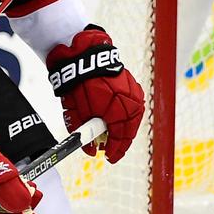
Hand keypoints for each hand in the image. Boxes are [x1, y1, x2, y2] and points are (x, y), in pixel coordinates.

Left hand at [47, 26, 144, 160]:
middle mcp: (133, 104)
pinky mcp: (133, 85)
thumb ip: (86, 135)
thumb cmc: (79, 84)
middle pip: (128, 130)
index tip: (108, 158)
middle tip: (106, 148)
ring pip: (130, 118)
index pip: (121, 139)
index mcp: (121, 112)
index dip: (115, 151)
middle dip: (118, 140)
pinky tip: (110, 116)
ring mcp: (135, 93)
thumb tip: (91, 150)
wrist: (83, 55)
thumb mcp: (78, 113)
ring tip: (107, 132)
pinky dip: (121, 114)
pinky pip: (130, 106)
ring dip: (120, 127)